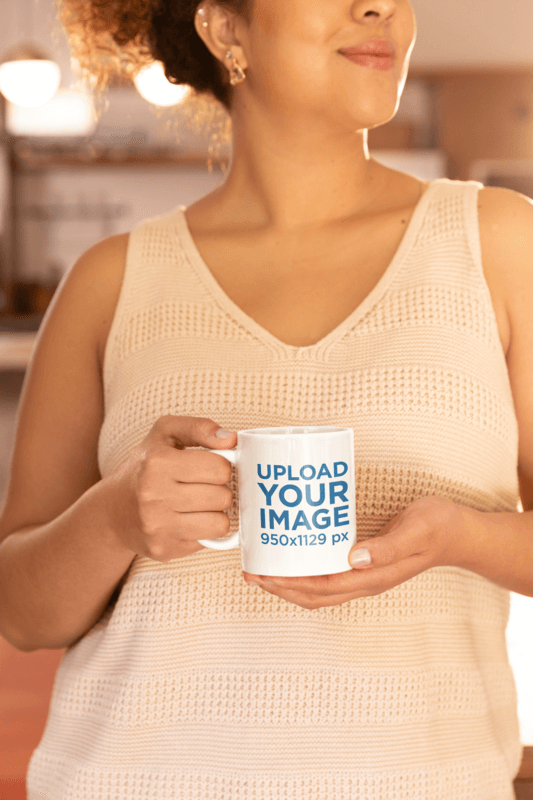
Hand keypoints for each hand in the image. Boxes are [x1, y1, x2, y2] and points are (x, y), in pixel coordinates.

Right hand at [107, 415, 236, 560]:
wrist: (113, 511)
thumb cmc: (146, 466)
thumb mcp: (166, 433)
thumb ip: (200, 428)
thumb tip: (231, 439)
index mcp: (157, 463)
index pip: (219, 468)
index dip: (222, 466)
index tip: (209, 467)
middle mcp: (154, 496)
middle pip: (222, 497)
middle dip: (220, 490)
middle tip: (205, 487)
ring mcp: (158, 526)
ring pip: (220, 524)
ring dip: (217, 513)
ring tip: (200, 504)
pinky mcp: (164, 549)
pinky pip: (208, 542)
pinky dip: (205, 531)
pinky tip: (189, 521)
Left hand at [243, 496, 473, 608]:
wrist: (459, 532)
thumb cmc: (437, 527)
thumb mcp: (415, 530)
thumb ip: (387, 546)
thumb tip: (354, 559)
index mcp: (373, 577)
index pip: (322, 588)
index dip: (289, 584)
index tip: (262, 574)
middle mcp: (364, 581)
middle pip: (313, 595)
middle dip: (279, 587)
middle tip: (250, 572)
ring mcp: (364, 575)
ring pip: (318, 589)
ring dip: (288, 582)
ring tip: (263, 568)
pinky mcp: (364, 564)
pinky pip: (327, 575)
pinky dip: (304, 571)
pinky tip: (293, 555)